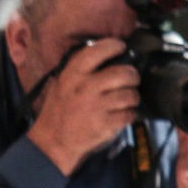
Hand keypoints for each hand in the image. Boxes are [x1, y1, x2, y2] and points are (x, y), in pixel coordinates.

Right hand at [26, 38, 137, 174]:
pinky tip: (123, 115)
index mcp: (73, 74)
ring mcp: (97, 106)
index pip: (97, 51)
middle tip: (130, 79)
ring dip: (133, 98)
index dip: (113, 46)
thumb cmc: (60, 111)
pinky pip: (131, 114)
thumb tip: (105, 57)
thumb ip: (80, 70)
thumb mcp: (61, 83)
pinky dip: (131, 115)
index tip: (121, 47)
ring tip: (126, 100)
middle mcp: (86, 87)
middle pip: (124, 73)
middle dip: (132, 76)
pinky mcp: (106, 124)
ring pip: (131, 94)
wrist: (54, 141)